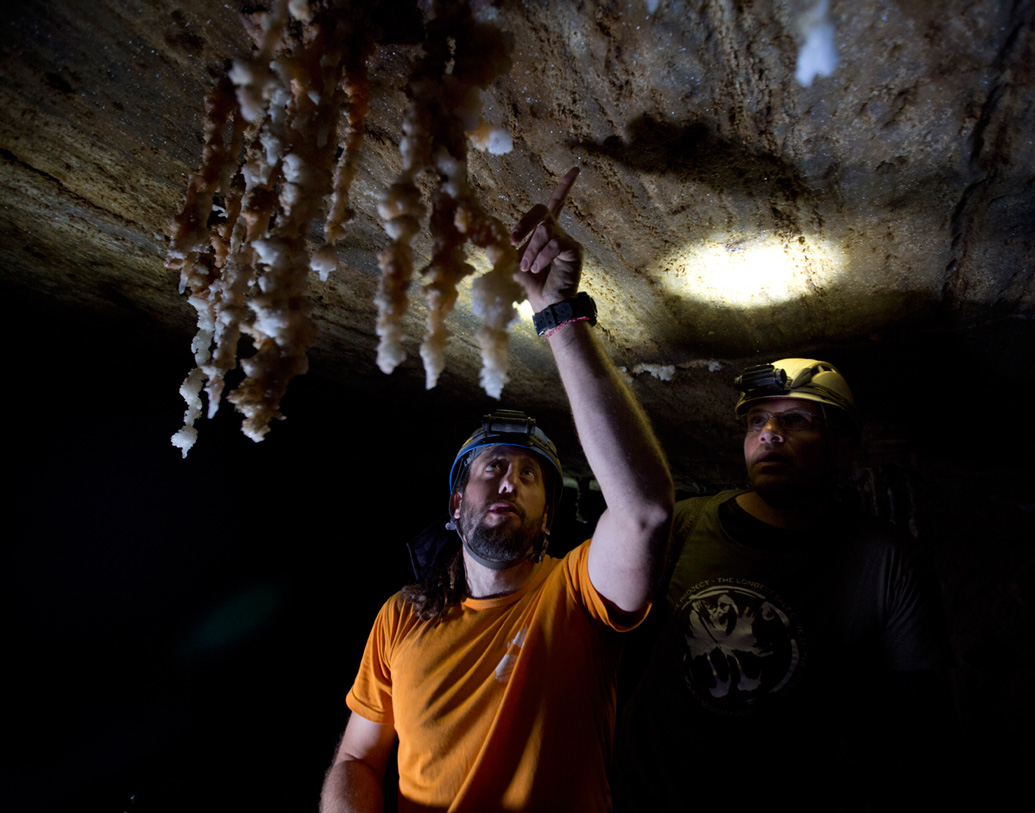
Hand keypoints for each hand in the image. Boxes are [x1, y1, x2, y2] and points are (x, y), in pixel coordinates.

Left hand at [511, 167, 582, 311]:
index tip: (575, 170)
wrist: (548, 306)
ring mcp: (567, 240)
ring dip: (531, 250)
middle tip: (512, 240)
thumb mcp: (513, 263)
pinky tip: (538, 268)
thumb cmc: (532, 286)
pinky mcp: (573, 249)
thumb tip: (491, 236)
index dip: (565, 186)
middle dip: (524, 222)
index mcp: (545, 233)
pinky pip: (554, 243)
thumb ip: (507, 246)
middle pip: (542, 210)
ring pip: (544, 230)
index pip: (555, 204)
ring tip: (528, 267)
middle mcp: (558, 232)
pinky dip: (541, 256)